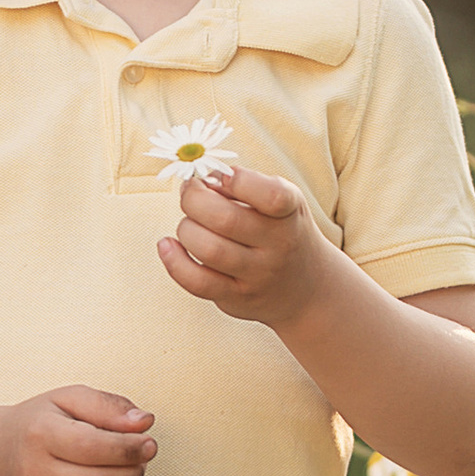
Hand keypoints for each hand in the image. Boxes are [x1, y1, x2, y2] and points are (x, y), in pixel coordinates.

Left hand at [158, 162, 327, 326]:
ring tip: (189, 223)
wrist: (306, 288)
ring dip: (186, 229)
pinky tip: (167, 246)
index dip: (239, 181)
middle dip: (194, 199)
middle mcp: (279, 245)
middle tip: (190, 194)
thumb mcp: (282, 201)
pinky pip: (197, 282)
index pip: (271, 196)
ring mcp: (258, 275)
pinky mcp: (237, 297)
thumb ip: (246, 185)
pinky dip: (174, 262)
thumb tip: (200, 180)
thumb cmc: (282, 231)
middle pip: (225, 220)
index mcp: (290, 213)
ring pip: (208, 249)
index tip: (221, 178)